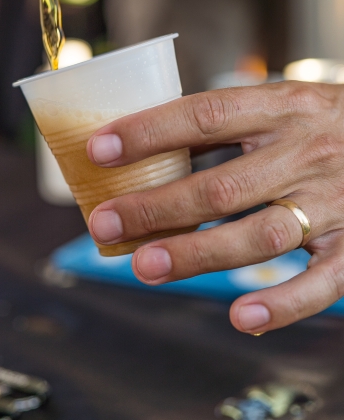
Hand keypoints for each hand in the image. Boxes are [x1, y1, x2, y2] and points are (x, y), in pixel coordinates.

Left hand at [85, 81, 343, 332]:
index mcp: (283, 106)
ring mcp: (335, 202)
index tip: (99, 149)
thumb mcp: (283, 103)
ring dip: (198, 254)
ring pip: (260, 235)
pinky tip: (239, 317)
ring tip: (144, 266)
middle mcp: (307, 152)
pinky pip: (322, 282)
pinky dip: (282, 304)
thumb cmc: (328, 121)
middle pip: (222, 186)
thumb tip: (146, 144)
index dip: (149, 132)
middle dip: (157, 207)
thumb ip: (224, 124)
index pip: (205, 115)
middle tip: (105, 223)